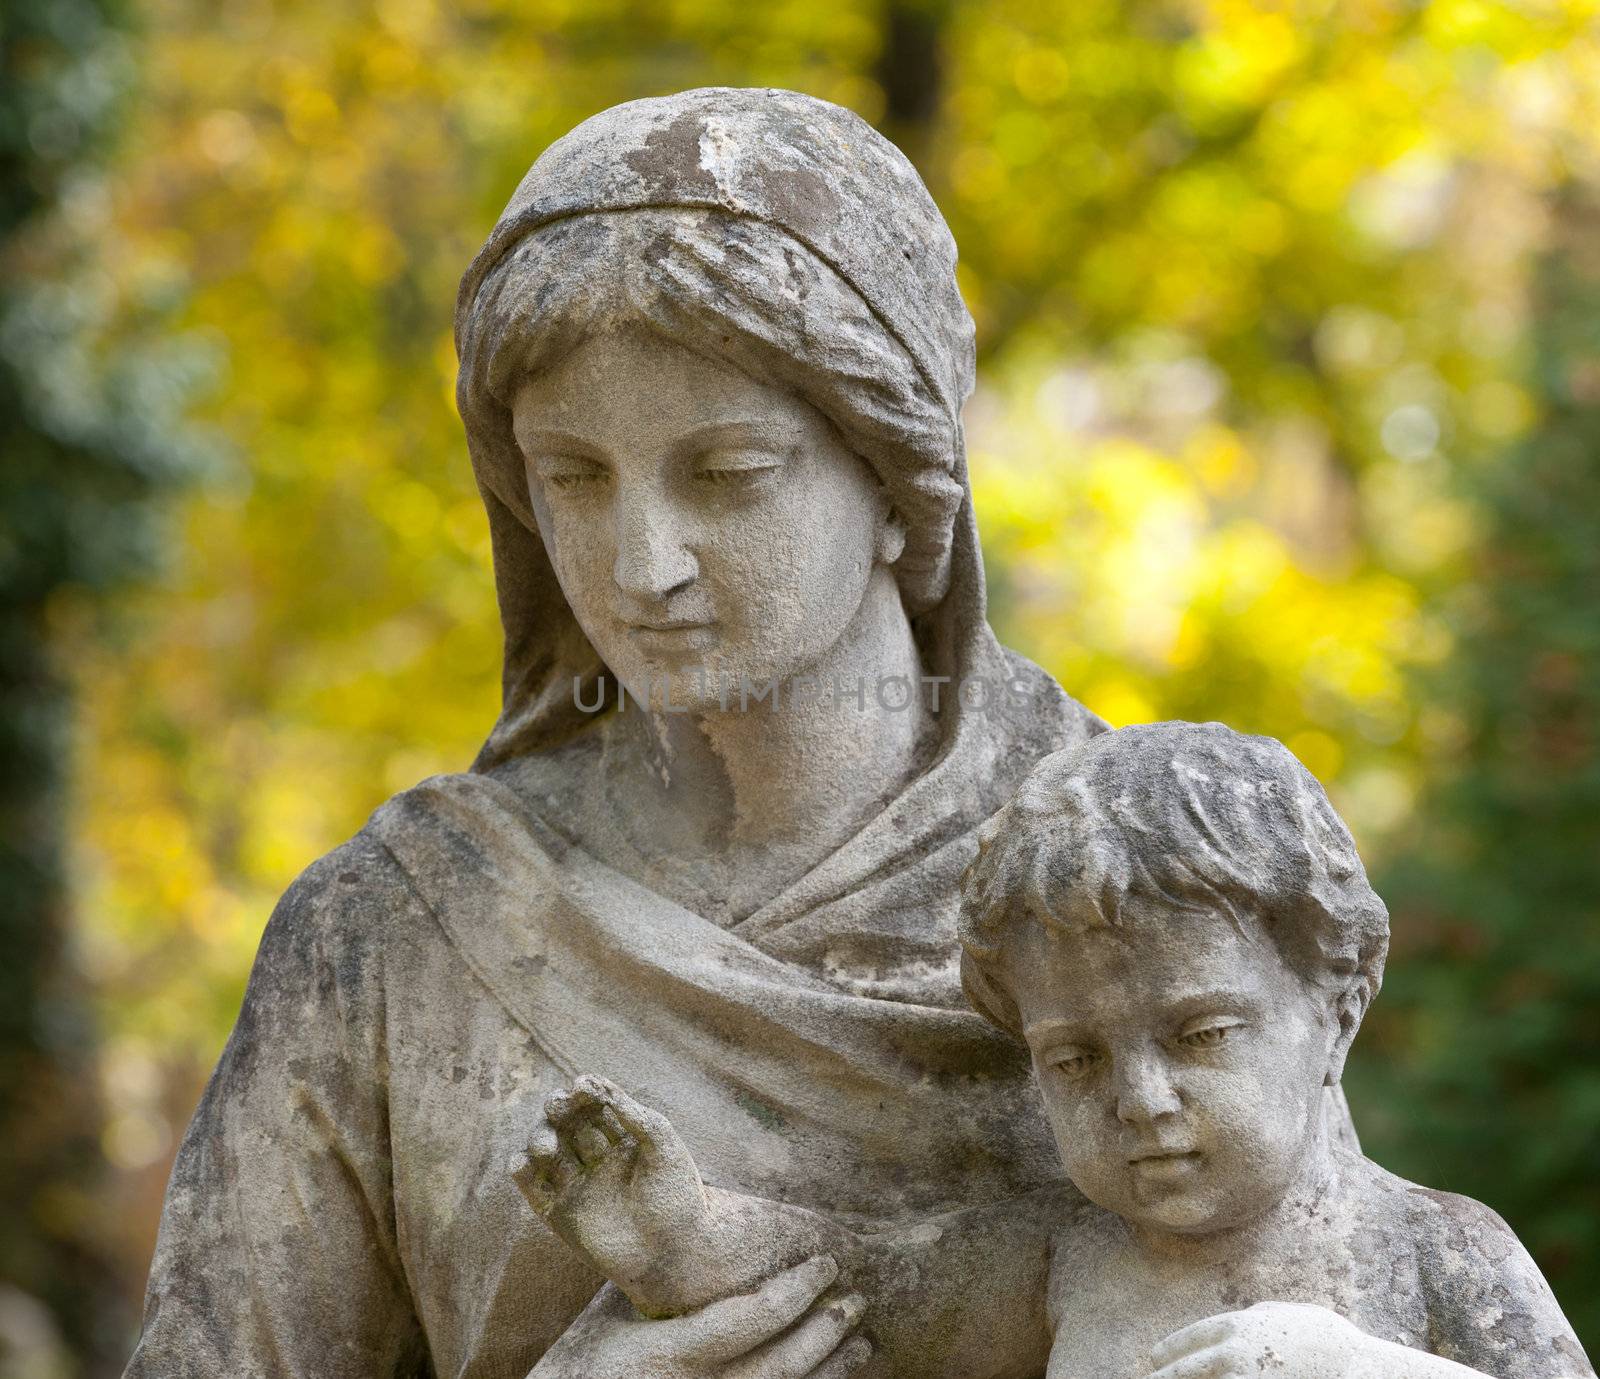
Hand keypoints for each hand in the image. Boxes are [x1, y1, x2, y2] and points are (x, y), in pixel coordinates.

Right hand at [516, 1074, 710, 1294]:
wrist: (675, 1254)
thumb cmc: (677, 1197)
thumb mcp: (664, 1147)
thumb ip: (637, 1117)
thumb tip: (605, 1088)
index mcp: (622, 1138)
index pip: (595, 1106)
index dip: (586, 1093)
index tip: (583, 1087)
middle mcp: (596, 1158)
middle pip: (567, 1122)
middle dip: (559, 1110)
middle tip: (558, 1106)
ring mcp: (577, 1184)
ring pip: (547, 1150)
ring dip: (540, 1138)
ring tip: (547, 1146)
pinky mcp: (560, 1213)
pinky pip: (533, 1187)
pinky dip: (522, 1172)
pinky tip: (522, 1162)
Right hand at [530, 1257, 871, 1378]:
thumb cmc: (576, 1367)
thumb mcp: (610, 1316)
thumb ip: (656, 1284)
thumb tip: (697, 1236)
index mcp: (673, 1353)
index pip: (751, 1319)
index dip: (795, 1291)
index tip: (825, 1263)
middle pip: (781, 1365)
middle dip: (826, 1331)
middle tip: (857, 1300)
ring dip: (831, 1371)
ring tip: (863, 1344)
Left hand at [1149, 1301, 1378, 1378]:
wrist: (1356, 1368)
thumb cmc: (1326, 1339)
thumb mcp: (1284, 1314)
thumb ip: (1256, 1317)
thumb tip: (1241, 1320)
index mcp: (1238, 1327)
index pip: (1192, 1338)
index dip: (1170, 1348)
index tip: (1154, 1358)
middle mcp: (1235, 1353)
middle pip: (1187, 1369)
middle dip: (1163, 1377)